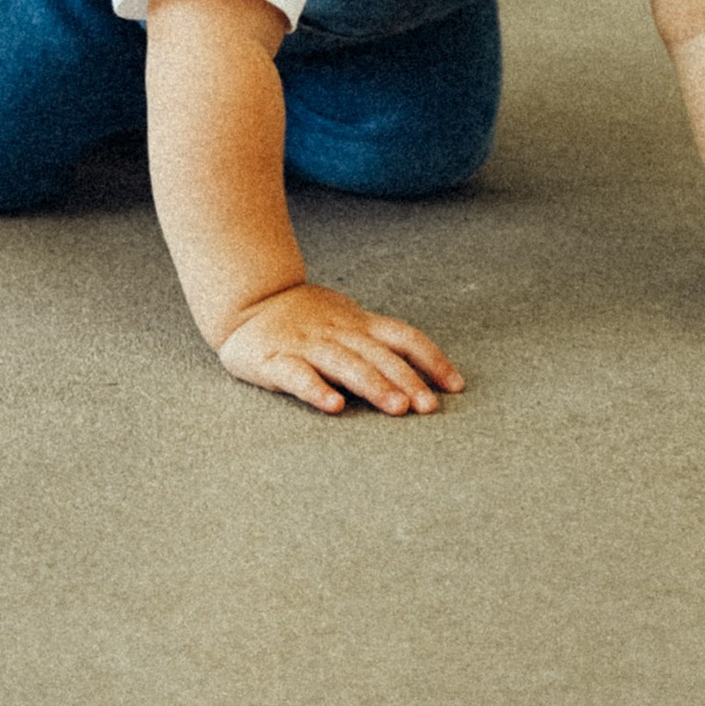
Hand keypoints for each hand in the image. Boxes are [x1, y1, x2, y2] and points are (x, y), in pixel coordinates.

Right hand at [217, 281, 462, 416]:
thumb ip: (376, 342)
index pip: (403, 337)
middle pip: (379, 355)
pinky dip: (317, 390)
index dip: (431, 359)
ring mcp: (307, 345)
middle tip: (429, 407)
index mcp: (358, 323)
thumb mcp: (345, 319)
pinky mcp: (275, 360)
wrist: (248, 298)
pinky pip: (299, 376)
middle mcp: (338, 333)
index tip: (456, 385)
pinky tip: (334, 406)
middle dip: (407, 381)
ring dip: (374, 386)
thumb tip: (421, 371)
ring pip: (346, 365)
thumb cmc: (304, 315)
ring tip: (397, 407)